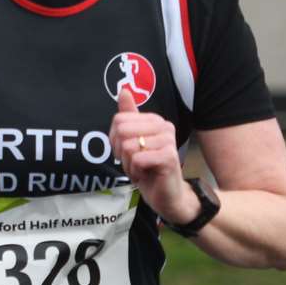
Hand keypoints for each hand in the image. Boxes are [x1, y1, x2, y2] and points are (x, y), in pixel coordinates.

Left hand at [109, 89, 193, 220]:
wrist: (166, 194)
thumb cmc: (147, 167)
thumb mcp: (132, 141)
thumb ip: (128, 116)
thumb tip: (123, 90)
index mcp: (154, 120)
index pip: (118, 120)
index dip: (115, 141)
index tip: (128, 151)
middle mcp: (164, 126)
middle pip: (122, 131)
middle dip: (121, 152)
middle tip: (134, 161)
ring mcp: (168, 140)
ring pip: (129, 146)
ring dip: (129, 164)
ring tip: (142, 168)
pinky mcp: (169, 156)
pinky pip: (138, 159)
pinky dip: (136, 171)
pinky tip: (147, 174)